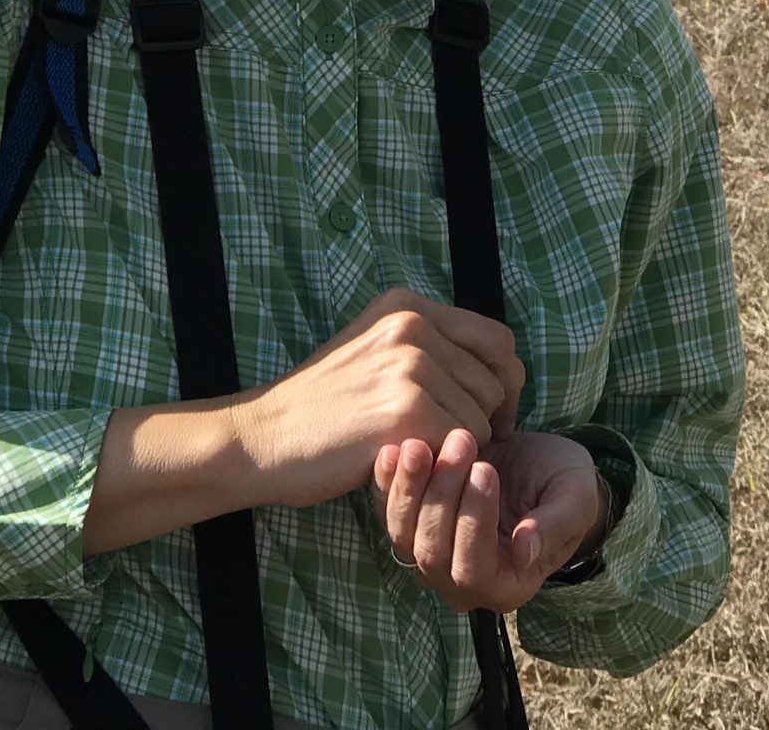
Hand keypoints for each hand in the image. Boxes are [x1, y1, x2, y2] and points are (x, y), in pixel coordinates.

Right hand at [229, 288, 522, 509]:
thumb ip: (429, 349)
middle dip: (486, 418)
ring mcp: (409, 364)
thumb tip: (500, 374)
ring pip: (482, 416)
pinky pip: (460, 443)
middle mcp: (412, 325)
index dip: (505, 380)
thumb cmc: (321, 409)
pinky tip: (409, 463)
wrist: (264, 437)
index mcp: (407, 306)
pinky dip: (442, 463)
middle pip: (496, 379)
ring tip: (419, 451)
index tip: (493, 413)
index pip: (497, 338)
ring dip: (460, 445)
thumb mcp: (374, 352)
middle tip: (452, 445)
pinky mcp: (406, 409)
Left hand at [373, 427, 604, 613]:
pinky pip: (387, 512)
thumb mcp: (575, 499)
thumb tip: (524, 551)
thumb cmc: (564, 485)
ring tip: (421, 444)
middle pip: (432, 552)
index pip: (474, 570)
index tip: (486, 469)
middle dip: (442, 495)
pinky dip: (386, 484)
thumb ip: (554, 525)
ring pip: (402, 535)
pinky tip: (392, 451)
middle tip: (460, 441)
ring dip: (410, 488)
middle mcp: (460, 582)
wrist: (538, 465)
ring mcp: (430, 556)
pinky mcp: (412, 524)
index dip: (473, 522)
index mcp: (507, 585)